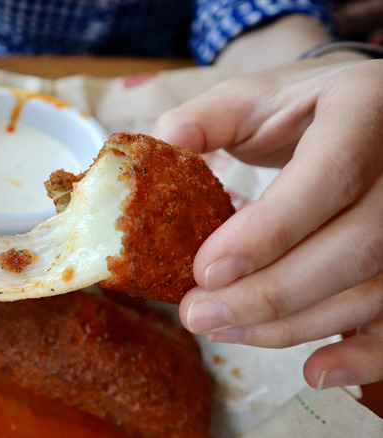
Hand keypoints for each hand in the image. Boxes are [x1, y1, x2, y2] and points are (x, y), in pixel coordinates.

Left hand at [152, 58, 382, 388]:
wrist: (363, 116)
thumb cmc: (301, 109)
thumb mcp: (252, 98)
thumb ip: (203, 120)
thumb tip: (162, 149)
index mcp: (362, 111)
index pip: (329, 176)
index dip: (269, 231)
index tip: (206, 271)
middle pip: (354, 246)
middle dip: (269, 293)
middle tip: (199, 315)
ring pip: (371, 288)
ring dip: (293, 324)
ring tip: (223, 331)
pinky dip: (362, 355)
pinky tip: (316, 372)